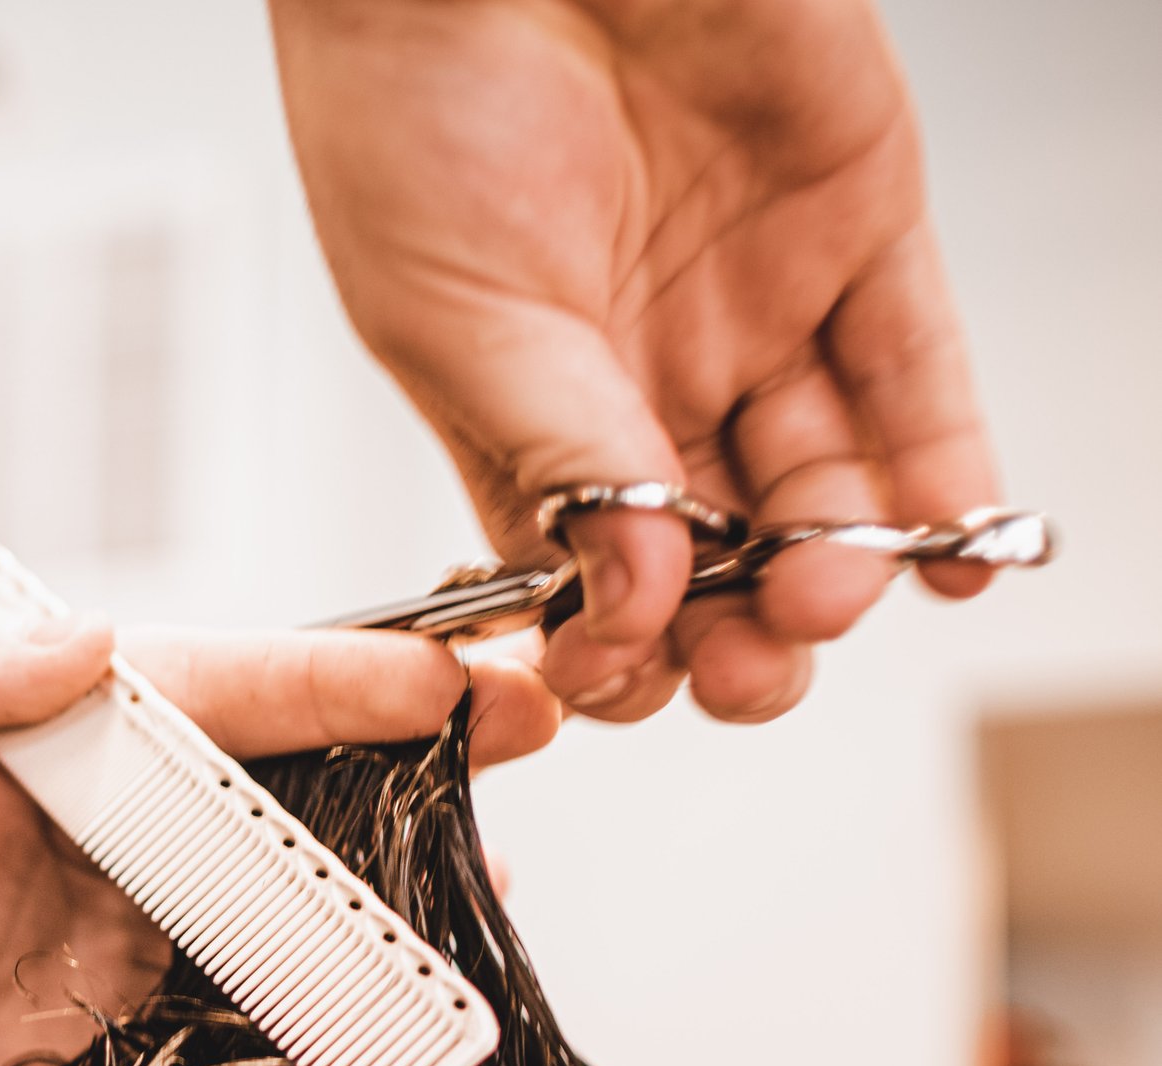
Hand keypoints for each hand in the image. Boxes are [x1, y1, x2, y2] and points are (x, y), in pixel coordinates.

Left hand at [0, 604, 556, 1065]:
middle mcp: (111, 815)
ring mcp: (143, 920)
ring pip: (300, 870)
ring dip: (403, 858)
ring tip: (499, 862)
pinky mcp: (157, 1020)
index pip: (207, 680)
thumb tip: (90, 631)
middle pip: (284, 761)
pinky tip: (417, 977)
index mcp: (44, 731)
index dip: (330, 674)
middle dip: (413, 737)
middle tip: (537, 719)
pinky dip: (352, 977)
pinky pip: (275, 985)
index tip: (441, 675)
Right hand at [271, 0, 999, 722]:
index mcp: (529, 406)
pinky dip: (945, 472)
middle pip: (720, 548)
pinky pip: (920, 372)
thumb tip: (619, 596)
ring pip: (822, 482)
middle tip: (751, 665)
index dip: (624, 643)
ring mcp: (752, 304)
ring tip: (827, 595)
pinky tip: (948, 552)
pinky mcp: (854, 226)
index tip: (632, 675)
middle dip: (741, 629)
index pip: (597, 571)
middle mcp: (644, 368)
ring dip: (834, 567)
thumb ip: (551, 457)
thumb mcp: (451, 318)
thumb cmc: (410, 98)